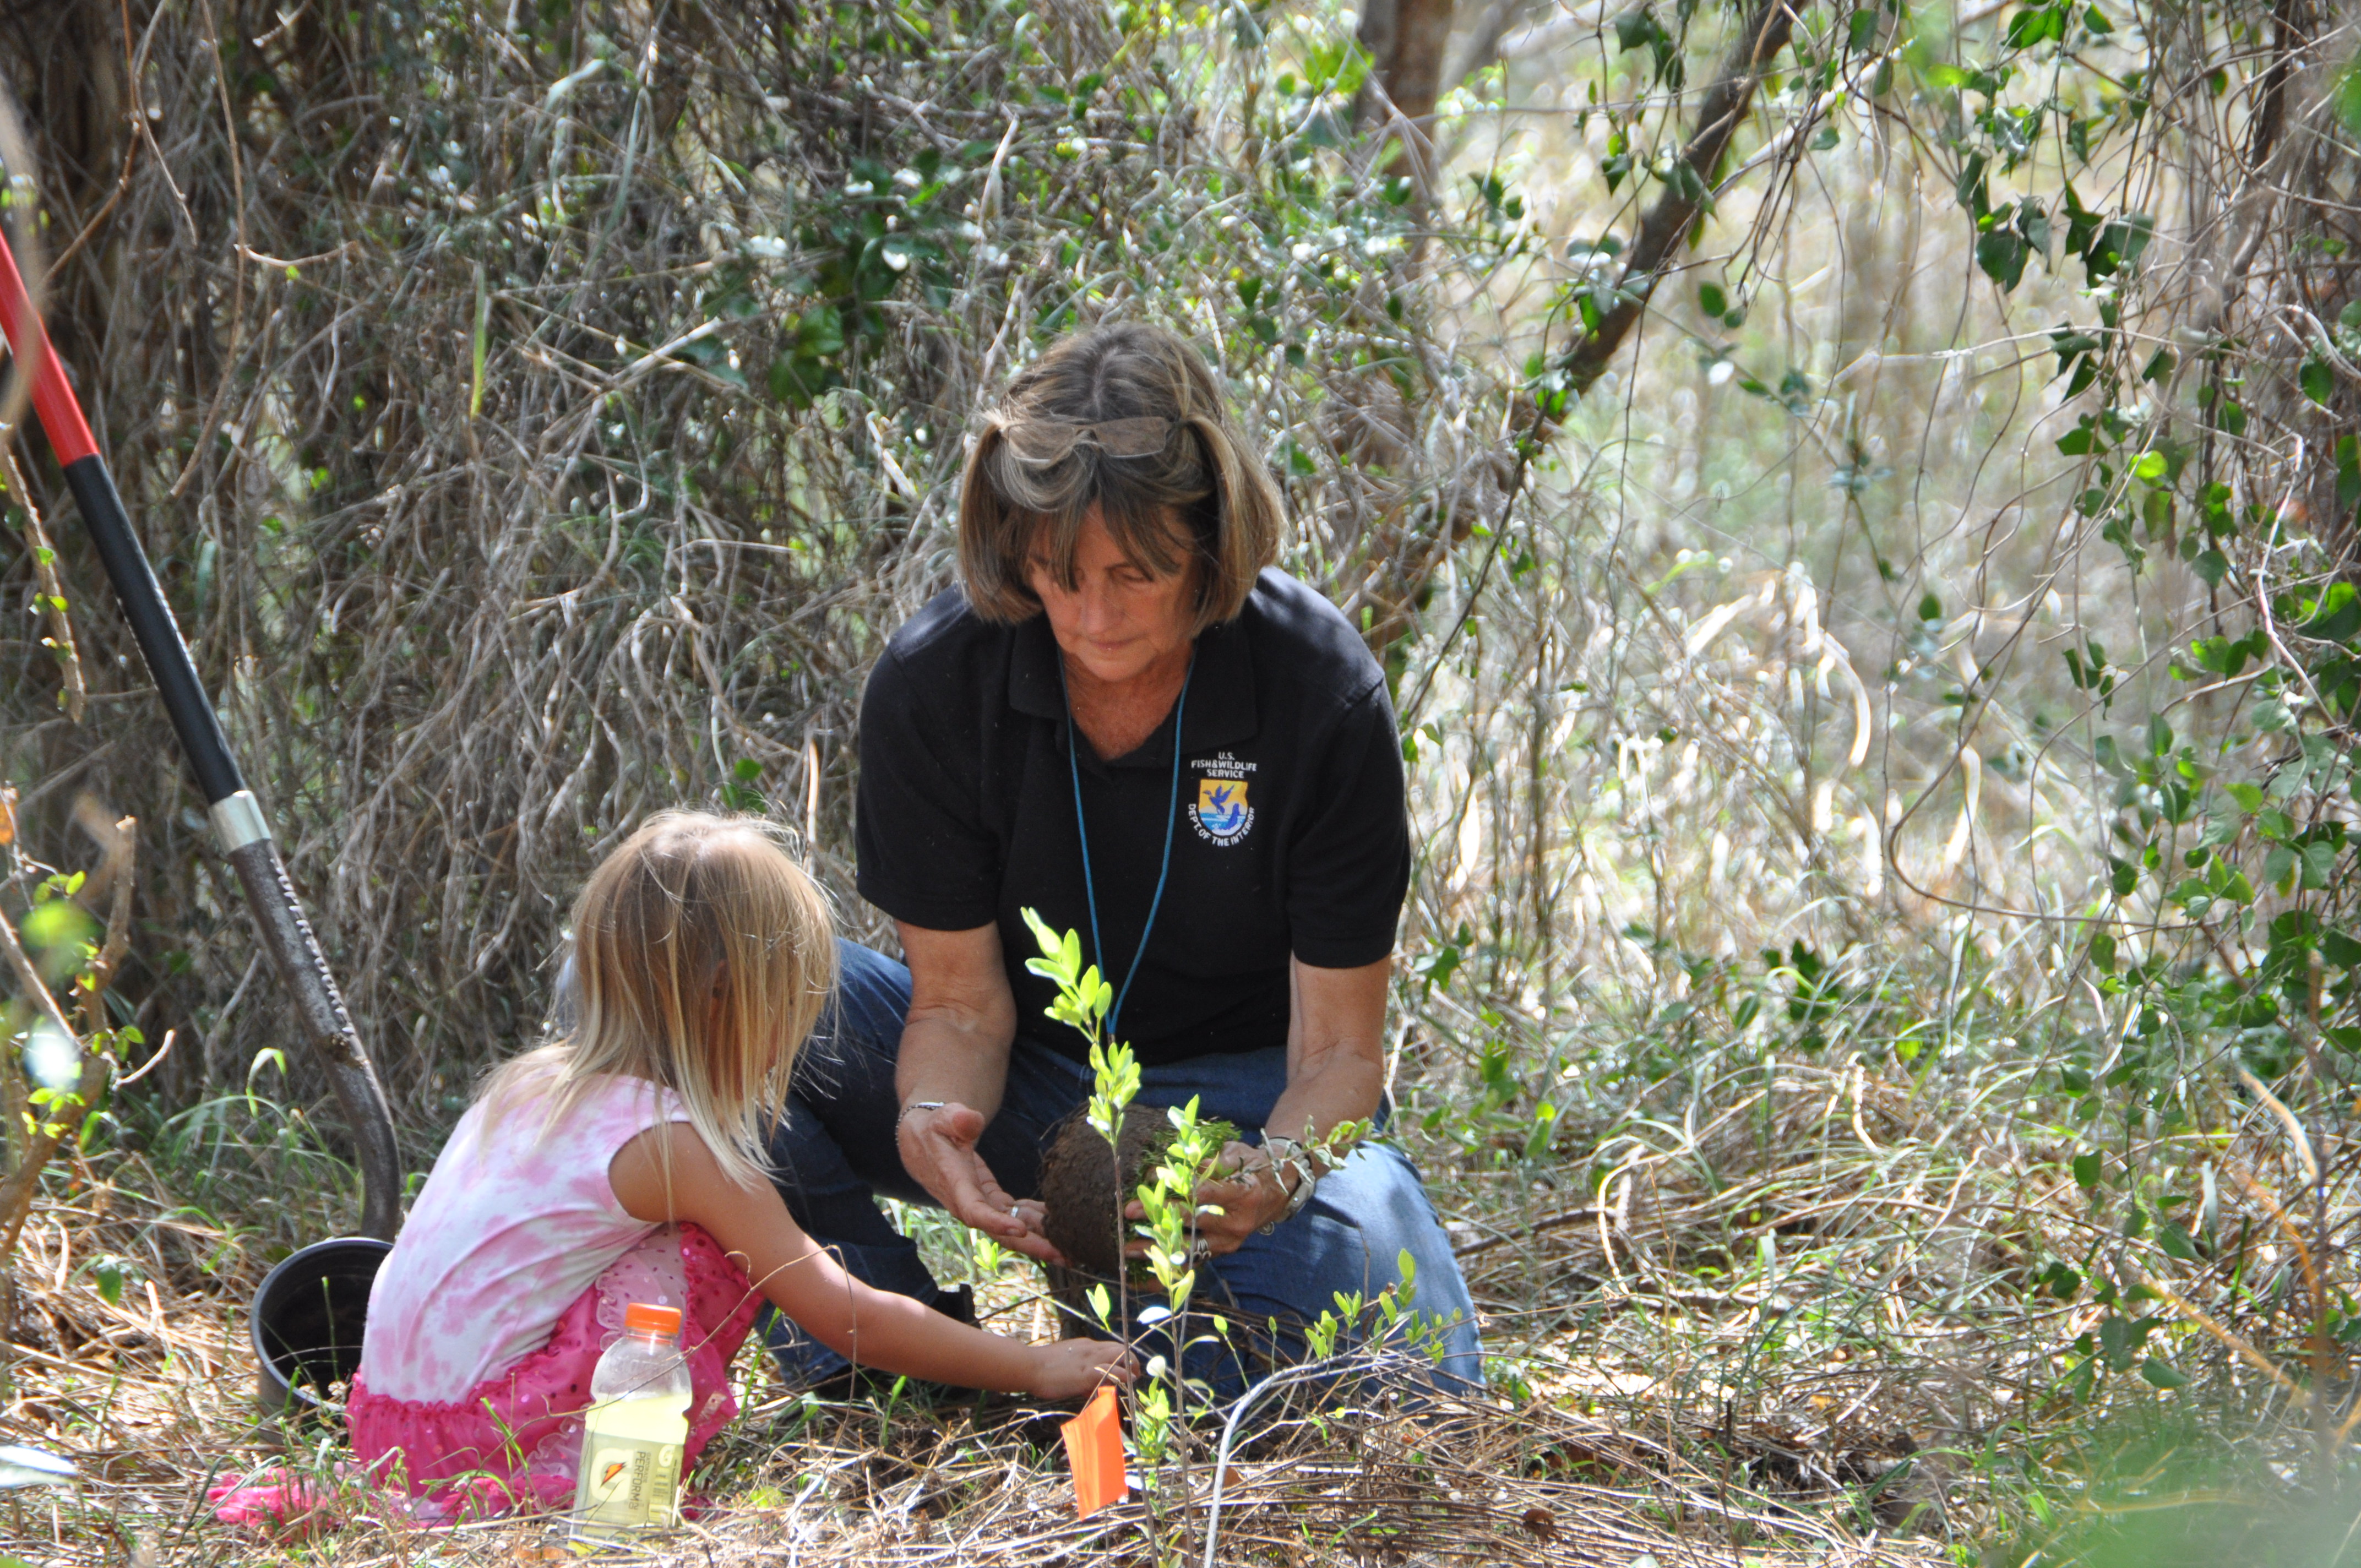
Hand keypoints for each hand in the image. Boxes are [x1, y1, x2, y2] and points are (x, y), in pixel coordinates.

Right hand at [899, 1101, 1065, 1262]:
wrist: (922, 1143)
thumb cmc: (934, 1128)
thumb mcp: (943, 1118)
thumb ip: (957, 1119)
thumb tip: (971, 1119)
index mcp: (956, 1185)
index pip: (975, 1211)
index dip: (996, 1222)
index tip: (1020, 1229)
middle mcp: (969, 1203)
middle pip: (1000, 1230)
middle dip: (1031, 1244)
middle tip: (1063, 1256)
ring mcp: (981, 1203)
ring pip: (1010, 1226)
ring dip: (1039, 1238)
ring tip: (1070, 1250)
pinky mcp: (990, 1198)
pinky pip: (1014, 1212)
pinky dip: (1034, 1218)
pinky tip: (1057, 1221)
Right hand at [1028, 1336, 1137, 1399]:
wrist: (1030, 1366)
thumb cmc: (1043, 1367)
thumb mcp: (1066, 1362)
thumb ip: (1080, 1369)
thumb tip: (1091, 1384)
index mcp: (1086, 1346)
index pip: (1111, 1347)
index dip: (1121, 1357)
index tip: (1125, 1368)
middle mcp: (1091, 1349)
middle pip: (1121, 1348)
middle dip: (1131, 1360)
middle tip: (1135, 1374)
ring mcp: (1090, 1360)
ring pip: (1121, 1355)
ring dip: (1131, 1366)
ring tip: (1133, 1378)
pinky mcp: (1087, 1373)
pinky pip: (1111, 1371)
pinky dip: (1122, 1375)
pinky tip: (1125, 1382)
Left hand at [1125, 1139, 1288, 1259]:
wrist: (1276, 1192)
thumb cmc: (1252, 1166)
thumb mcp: (1235, 1155)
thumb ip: (1207, 1161)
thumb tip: (1174, 1165)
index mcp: (1243, 1194)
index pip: (1204, 1193)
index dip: (1176, 1188)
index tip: (1150, 1181)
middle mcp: (1237, 1223)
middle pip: (1193, 1222)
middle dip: (1159, 1218)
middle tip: (1129, 1213)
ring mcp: (1230, 1241)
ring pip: (1190, 1247)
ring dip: (1159, 1247)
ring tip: (1129, 1249)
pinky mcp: (1223, 1251)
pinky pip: (1195, 1259)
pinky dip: (1171, 1263)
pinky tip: (1148, 1265)